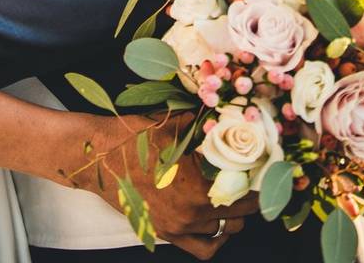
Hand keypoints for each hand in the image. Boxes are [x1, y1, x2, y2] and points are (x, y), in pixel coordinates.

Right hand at [71, 114, 257, 259]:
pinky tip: (218, 222)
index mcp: (200, 183)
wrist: (98, 157)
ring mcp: (181, 226)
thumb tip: (234, 115)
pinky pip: (205, 250)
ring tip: (233, 194)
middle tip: (250, 178)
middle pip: (243, 211)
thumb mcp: (174, 123)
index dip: (261, 177)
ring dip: (235, 213)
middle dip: (251, 194)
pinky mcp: (167, 233)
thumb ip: (207, 123)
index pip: (249, 189)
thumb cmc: (134, 137)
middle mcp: (194, 210)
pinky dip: (217, 239)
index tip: (265, 167)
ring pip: (228, 229)